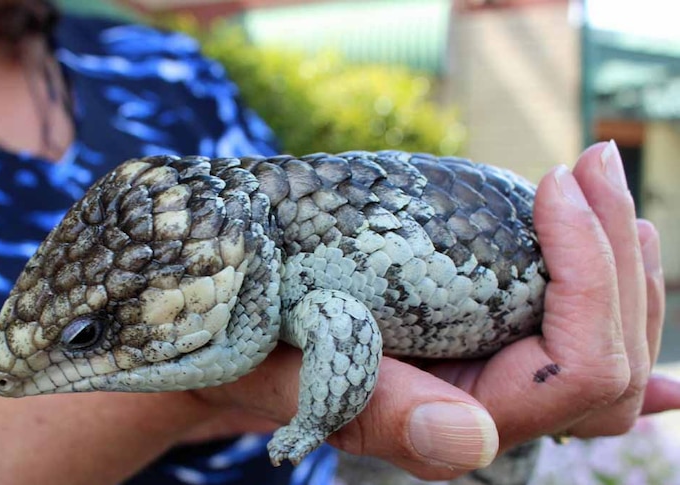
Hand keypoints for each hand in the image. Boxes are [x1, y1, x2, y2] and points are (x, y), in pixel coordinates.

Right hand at [189, 141, 679, 479]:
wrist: (248, 352)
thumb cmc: (264, 354)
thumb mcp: (304, 370)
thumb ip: (381, 410)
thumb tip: (473, 440)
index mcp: (457, 423)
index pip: (578, 370)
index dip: (588, 274)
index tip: (552, 184)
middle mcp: (490, 415)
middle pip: (611, 361)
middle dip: (616, 259)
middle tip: (591, 165)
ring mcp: (493, 388)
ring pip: (608, 357)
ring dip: (622, 271)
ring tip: (607, 195)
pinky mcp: (483, 357)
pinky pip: (575, 359)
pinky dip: (615, 321)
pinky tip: (652, 329)